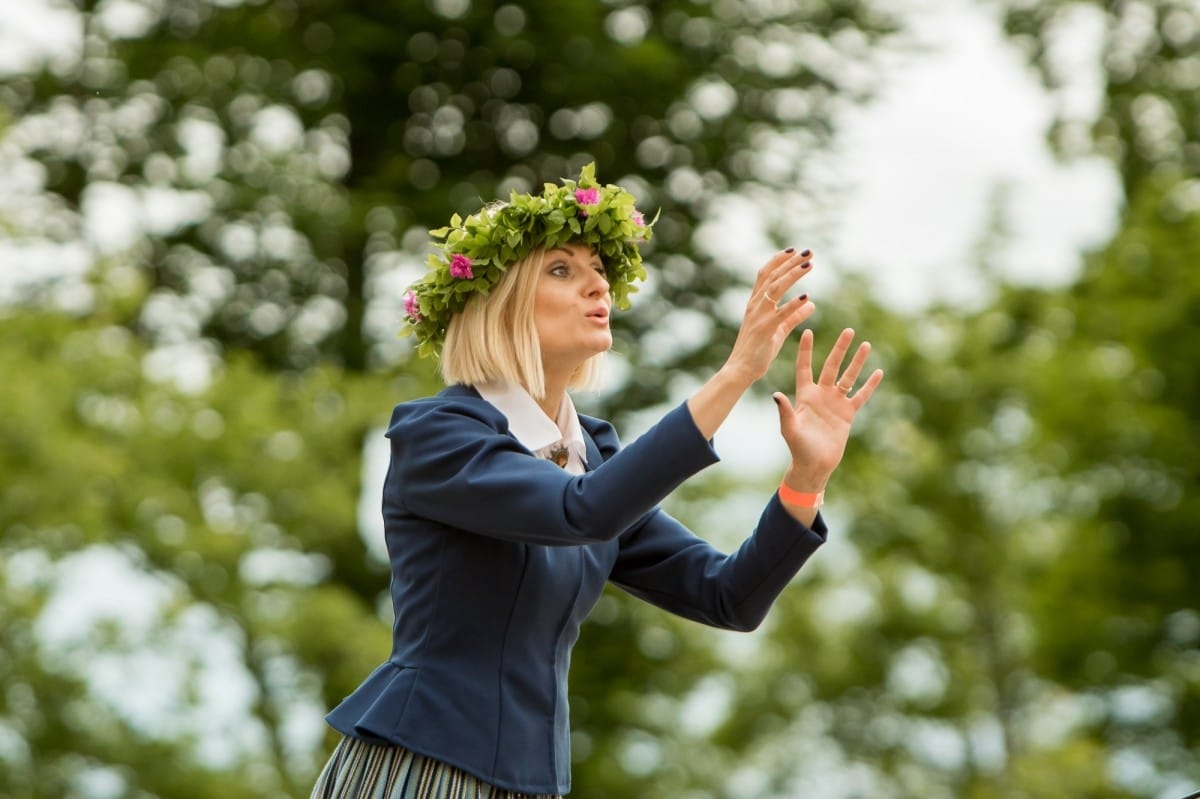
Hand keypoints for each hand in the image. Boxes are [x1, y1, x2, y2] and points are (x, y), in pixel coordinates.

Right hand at [722, 248, 817, 385]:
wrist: (741, 369)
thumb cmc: (758, 350)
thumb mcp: (779, 329)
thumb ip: (794, 315)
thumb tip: (811, 303)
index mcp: (756, 303)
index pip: (766, 274)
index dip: (779, 260)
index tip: (794, 251)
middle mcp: (755, 305)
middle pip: (773, 276)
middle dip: (790, 262)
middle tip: (808, 252)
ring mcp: (758, 316)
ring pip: (776, 288)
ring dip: (793, 274)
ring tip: (809, 265)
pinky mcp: (764, 329)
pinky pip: (780, 313)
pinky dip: (793, 304)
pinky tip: (807, 297)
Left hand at [773, 328, 883, 490]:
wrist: (814, 464)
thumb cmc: (798, 448)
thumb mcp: (789, 428)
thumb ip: (785, 411)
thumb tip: (776, 394)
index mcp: (804, 395)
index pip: (805, 367)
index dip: (806, 350)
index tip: (808, 331)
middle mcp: (821, 395)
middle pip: (832, 366)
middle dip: (840, 348)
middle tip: (848, 330)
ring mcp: (835, 403)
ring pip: (848, 377)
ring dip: (857, 362)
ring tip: (866, 344)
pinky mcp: (848, 414)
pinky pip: (861, 396)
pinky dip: (869, 385)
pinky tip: (878, 372)